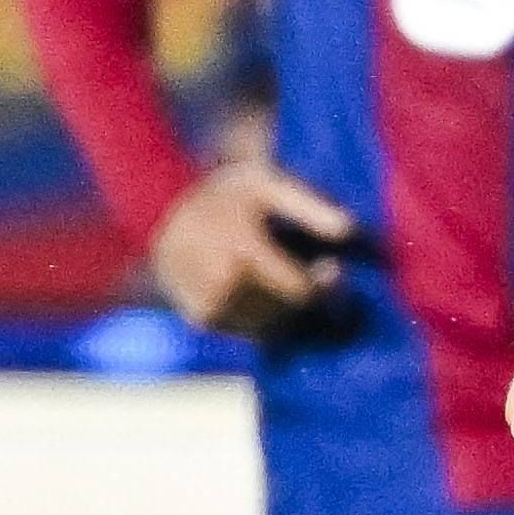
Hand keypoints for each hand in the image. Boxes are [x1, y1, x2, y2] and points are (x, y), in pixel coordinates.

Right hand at [149, 158, 364, 340]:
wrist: (161, 212)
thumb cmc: (222, 194)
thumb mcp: (266, 183)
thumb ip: (309, 205)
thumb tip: (351, 230)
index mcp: (243, 252)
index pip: (302, 291)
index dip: (326, 282)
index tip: (332, 265)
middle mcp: (223, 286)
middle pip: (289, 311)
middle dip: (307, 295)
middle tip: (312, 270)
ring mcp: (210, 307)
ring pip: (271, 326)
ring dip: (288, 308)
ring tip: (284, 276)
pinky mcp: (203, 320)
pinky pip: (249, 330)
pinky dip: (264, 316)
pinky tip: (262, 289)